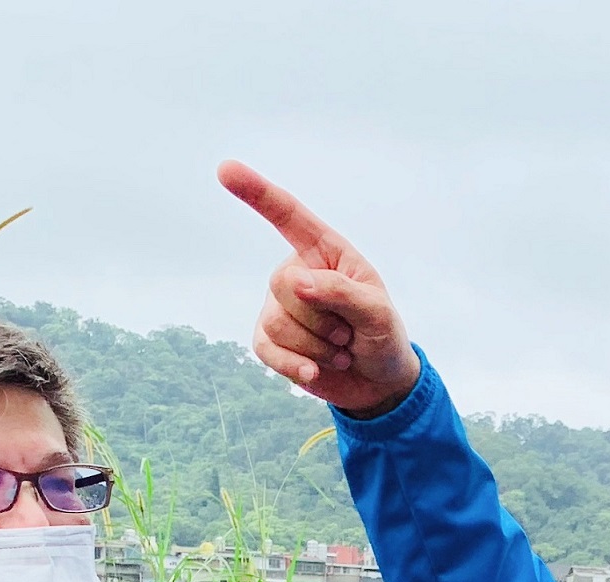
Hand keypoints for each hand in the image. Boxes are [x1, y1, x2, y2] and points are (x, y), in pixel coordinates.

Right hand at [221, 162, 421, 419]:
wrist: (378, 383)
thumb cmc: (383, 336)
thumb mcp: (377, 312)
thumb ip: (340, 291)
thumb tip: (296, 282)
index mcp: (324, 252)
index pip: (288, 215)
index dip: (257, 192)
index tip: (226, 170)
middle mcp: (295, 273)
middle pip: (283, 285)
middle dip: (322, 318)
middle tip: (347, 333)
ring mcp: (278, 307)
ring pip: (277, 323)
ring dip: (317, 347)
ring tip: (340, 350)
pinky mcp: (269, 341)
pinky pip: (266, 350)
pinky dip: (296, 367)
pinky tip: (315, 372)